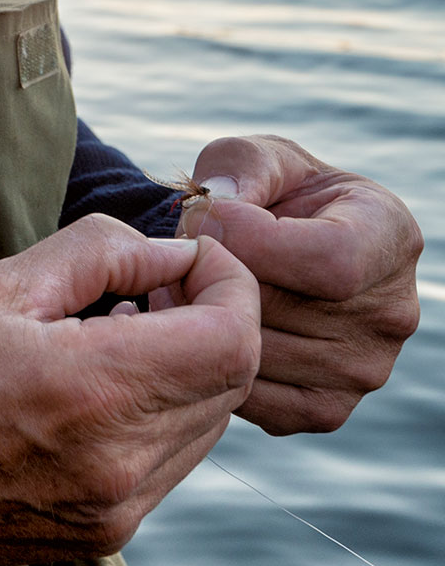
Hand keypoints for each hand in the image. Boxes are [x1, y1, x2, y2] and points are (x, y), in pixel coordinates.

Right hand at [0, 215, 260, 565]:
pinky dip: (160, 416)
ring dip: (188, 370)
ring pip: (210, 424)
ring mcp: (119, 508)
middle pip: (233, 381)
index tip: (193, 261)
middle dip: (213, 320)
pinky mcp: (107, 534)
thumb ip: (98, 254)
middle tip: (155, 287)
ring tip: (123, 335)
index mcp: (92, 390)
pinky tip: (101, 389)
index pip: (234, 339)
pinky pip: (173, 463)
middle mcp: (121, 461)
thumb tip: (170, 252)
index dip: (233, 286)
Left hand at [178, 135, 422, 435]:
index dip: (253, 238)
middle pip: (287, 311)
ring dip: (202, 324)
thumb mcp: (257, 158)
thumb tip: (219, 210)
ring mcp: (366, 370)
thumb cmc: (265, 194)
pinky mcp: (326, 408)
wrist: (266, 248)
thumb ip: (241, 167)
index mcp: (390, 237)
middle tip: (172, 258)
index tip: (208, 216)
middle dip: (213, 278)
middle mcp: (394, 312)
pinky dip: (212, 367)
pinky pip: (258, 399)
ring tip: (178, 289)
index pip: (332, 261)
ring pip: (263, 357)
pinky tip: (196, 328)